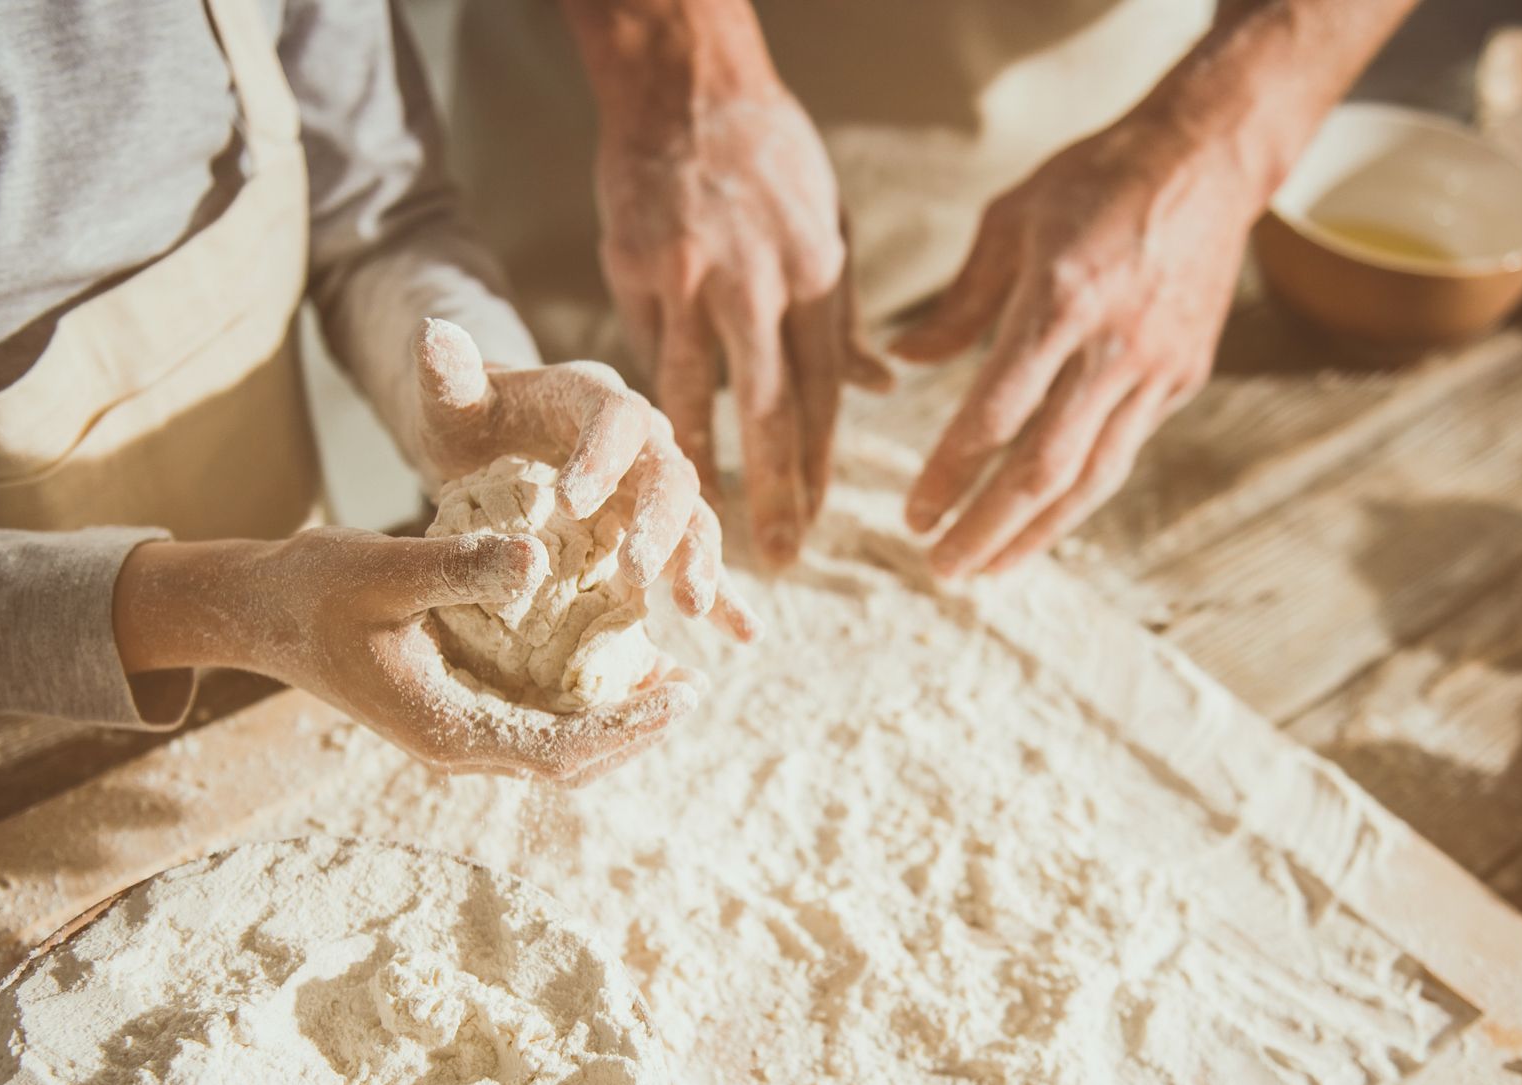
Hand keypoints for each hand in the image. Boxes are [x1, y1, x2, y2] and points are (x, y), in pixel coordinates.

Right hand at [113, 530, 699, 781]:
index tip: (683, 692)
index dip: (628, 727)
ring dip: (611, 722)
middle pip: (568, 762)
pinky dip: (575, 703)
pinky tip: (607, 659)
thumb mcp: (385, 565)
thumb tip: (540, 559)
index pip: (560, 749)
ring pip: (552, 748)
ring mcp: (451, 733)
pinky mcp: (450, 711)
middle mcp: (453, 745)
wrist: (258, 611)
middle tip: (692, 687)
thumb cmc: (313, 586)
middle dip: (634, 731)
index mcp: (443, 727)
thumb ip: (460, 569)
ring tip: (667, 678)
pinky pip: (529, 721)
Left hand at [413, 318, 759, 641]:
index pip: (614, 417)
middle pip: (669, 474)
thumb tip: (434, 331)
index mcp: (595, 397)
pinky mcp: (662, 531)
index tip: (571, 502)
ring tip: (693, 608)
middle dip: (661, 523)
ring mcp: (657, 487)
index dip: (601, 456)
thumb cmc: (474, 421)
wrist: (498, 447)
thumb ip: (446, 375)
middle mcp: (641, 439)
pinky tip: (744, 632)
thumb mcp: (452, 402)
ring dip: (700, 561)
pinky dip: (726, 595)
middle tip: (640, 572)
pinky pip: (698, 560)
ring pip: (695, 518)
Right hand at [593, 84, 889, 565]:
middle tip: (778, 562)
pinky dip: (656, 409)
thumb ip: (846, 315)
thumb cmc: (769, 158)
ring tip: (701, 535)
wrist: (686, 86)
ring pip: (702, 396)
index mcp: (820, 277)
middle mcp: (764, 284)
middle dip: (778, 493)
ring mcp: (697, 278)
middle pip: (776, 411)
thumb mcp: (829, 225)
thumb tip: (882, 383)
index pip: (826, 394)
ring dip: (705, 472)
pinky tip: (652, 461)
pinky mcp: (639, 270)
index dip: (820, 468)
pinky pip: (650, 354)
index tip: (815, 527)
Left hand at [893, 120, 1259, 575]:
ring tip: (986, 570)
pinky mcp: (1182, 379)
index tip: (912, 515)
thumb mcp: (1011, 221)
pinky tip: (1038, 522)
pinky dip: (1076, 497)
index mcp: (1062, 301)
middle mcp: (1114, 347)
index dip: (950, 475)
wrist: (1208, 159)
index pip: (995, 414)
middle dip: (987, 528)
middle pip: (1044, 467)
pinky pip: (1121, 453)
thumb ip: (958, 304)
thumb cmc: (1094, 181)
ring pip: (1092, 478)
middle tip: (940, 569)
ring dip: (1034, 534)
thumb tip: (904, 364)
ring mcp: (1156, 369)